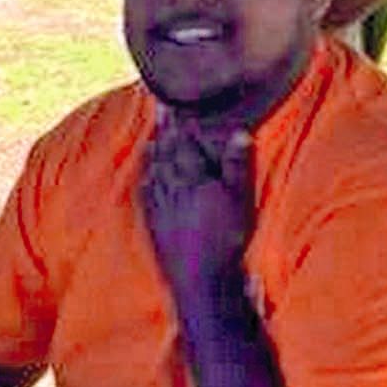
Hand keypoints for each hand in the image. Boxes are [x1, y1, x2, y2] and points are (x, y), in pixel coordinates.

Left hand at [140, 117, 254, 308]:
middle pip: (164, 154)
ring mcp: (159, 207)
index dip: (178, 125)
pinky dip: (145, 179)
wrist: (201, 279)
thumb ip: (237, 166)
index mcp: (193, 179)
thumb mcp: (240, 201)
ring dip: (152, 153)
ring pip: (152, 172)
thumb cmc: (226, 239)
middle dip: (163, 133)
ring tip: (152, 139)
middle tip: (159, 112)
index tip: (174, 107)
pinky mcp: (153, 225)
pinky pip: (145, 194)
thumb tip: (239, 133)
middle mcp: (171, 189)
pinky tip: (145, 175)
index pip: (182, 144)